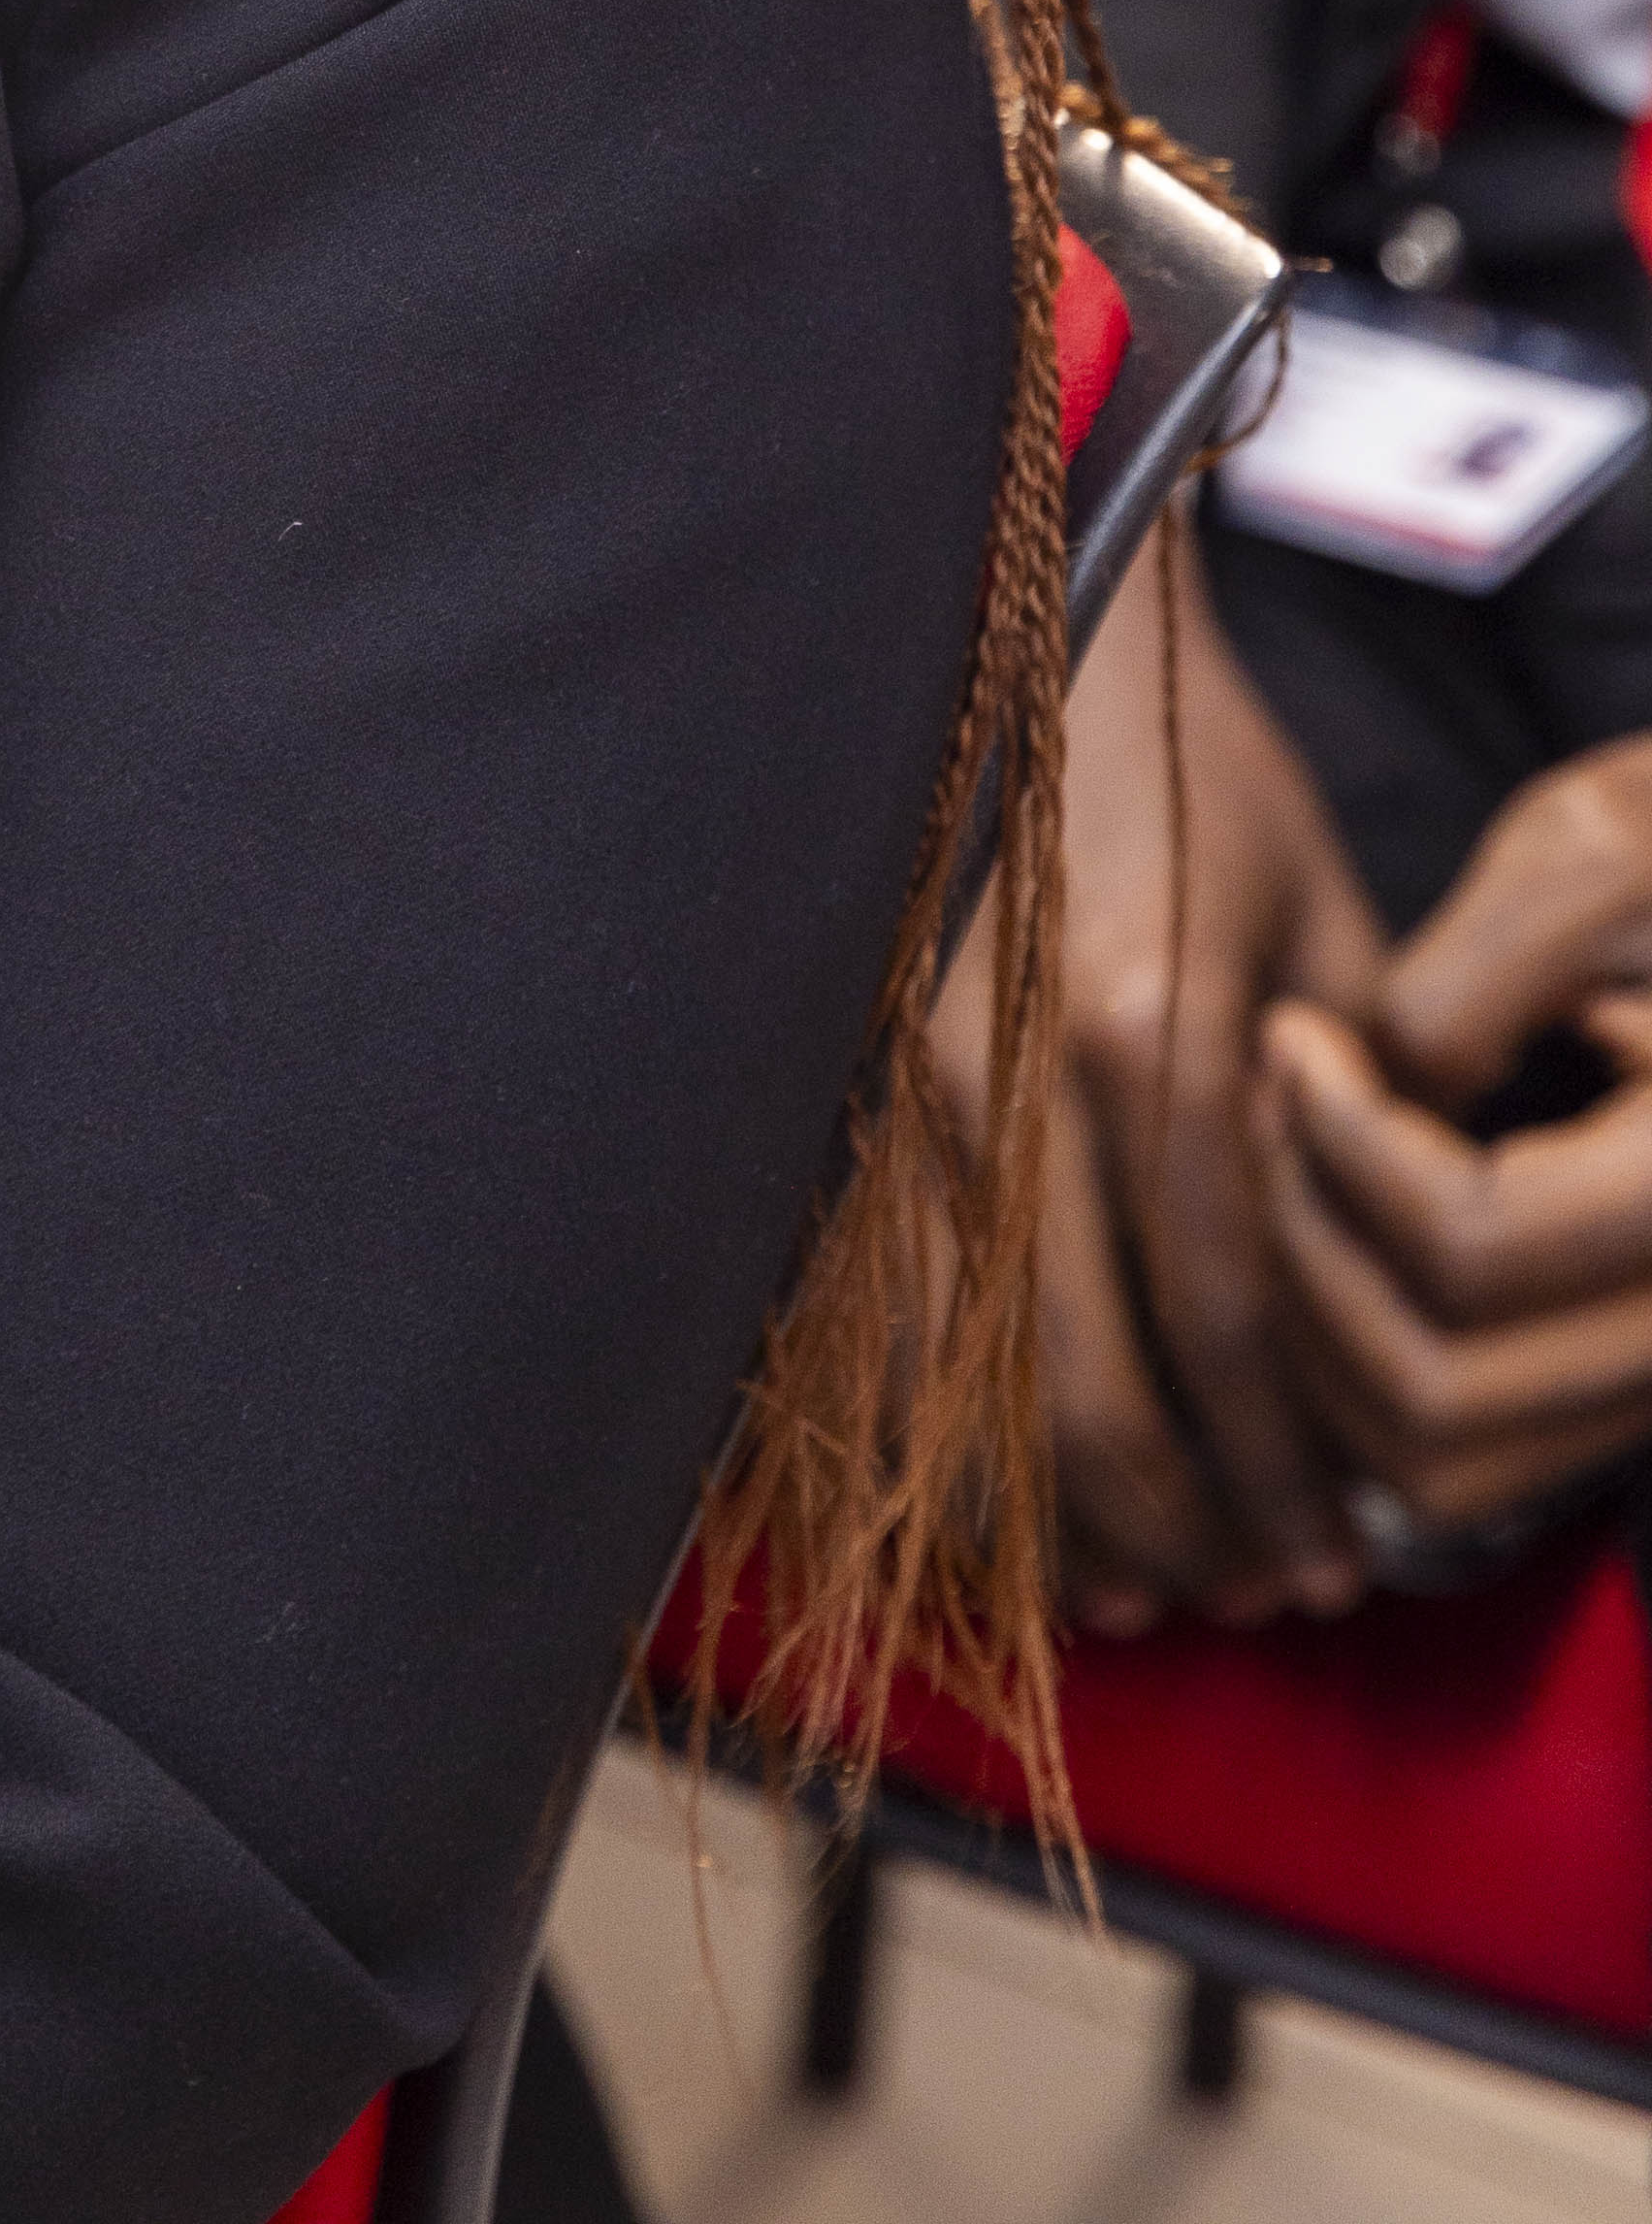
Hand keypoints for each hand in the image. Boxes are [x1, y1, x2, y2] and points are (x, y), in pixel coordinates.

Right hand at [938, 522, 1381, 1629]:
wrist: (1036, 636)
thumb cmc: (1209, 781)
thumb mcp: (1334, 936)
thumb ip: (1365, 1130)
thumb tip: (1386, 1330)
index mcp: (1150, 1027)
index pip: (1231, 1329)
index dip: (1291, 1475)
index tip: (1344, 1559)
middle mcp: (1008, 1073)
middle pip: (1087, 1389)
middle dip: (1188, 1526)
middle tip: (1264, 1592)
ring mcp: (901, 1085)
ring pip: (961, 1380)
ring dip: (1059, 1518)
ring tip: (1149, 1586)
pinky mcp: (843, 1091)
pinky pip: (874, 1319)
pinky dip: (940, 1440)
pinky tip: (1009, 1510)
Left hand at [1256, 732, 1651, 1538]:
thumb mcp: (1595, 861)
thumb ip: (1472, 987)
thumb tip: (1363, 1095)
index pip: (1471, 1246)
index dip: (1337, 1142)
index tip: (1289, 1034)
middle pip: (1437, 1395)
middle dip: (1305, 1249)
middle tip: (1272, 1109)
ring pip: (1438, 1467)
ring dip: (1320, 1327)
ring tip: (1298, 1162)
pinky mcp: (1614, 1398)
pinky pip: (1467, 1462)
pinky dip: (1365, 1368)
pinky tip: (1339, 1222)